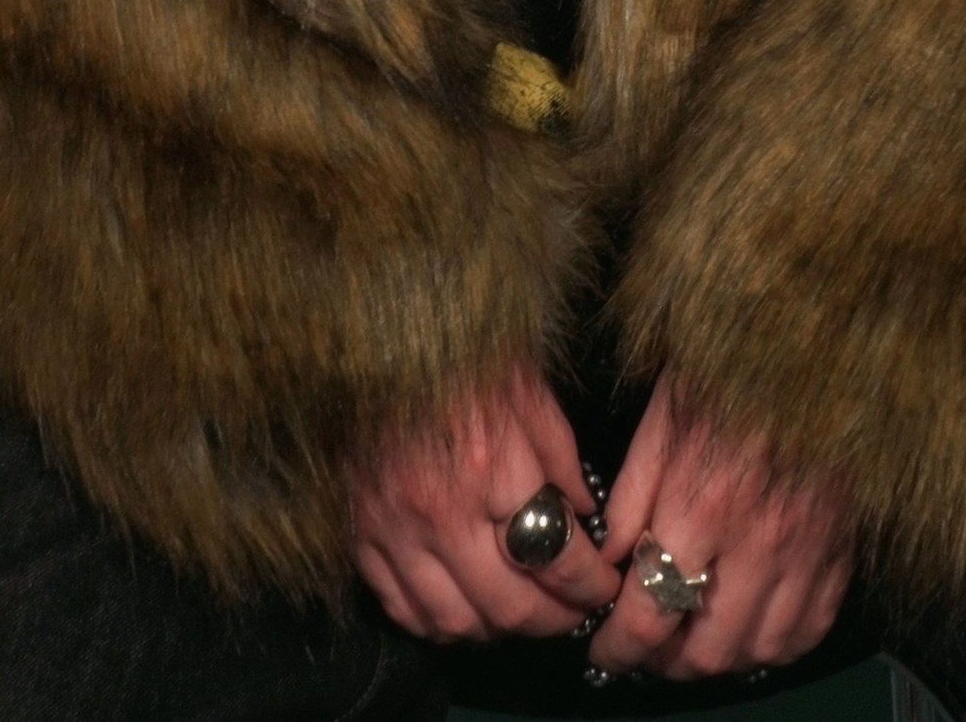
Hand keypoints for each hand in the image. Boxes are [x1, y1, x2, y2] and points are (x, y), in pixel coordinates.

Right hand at [349, 369, 616, 642]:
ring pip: (456, 621)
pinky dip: (439, 624)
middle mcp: (441, 511)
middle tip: (573, 612)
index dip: (590, 584)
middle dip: (554, 619)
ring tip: (523, 613)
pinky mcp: (361, 536)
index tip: (604, 587)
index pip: (557, 557)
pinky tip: (465, 611)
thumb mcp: (527, 389)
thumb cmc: (459, 352)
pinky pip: (402, 610)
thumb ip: (560, 457)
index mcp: (492, 466)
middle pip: (510, 604)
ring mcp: (395, 530)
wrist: (374, 334)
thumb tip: (585, 515)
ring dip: (498, 631)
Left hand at [587, 373, 853, 679]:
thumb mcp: (662, 419)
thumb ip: (630, 499)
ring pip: (760, 651)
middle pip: (707, 652)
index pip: (650, 616)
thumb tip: (607, 565)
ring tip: (693, 639)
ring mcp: (807, 551)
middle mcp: (759, 542)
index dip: (619, 648)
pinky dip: (777, 644)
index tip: (604, 649)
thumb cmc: (729, 370)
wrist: (814, 340)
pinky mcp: (841, 548)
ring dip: (719, 660)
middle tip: (645, 648)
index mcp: (703, 506)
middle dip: (664, 663)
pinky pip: (811, 628)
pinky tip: (751, 627)